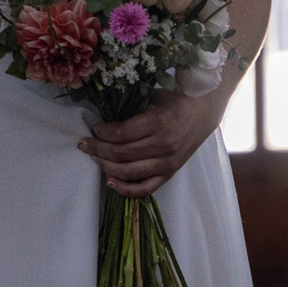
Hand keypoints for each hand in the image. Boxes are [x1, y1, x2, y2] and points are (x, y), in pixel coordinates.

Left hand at [81, 91, 222, 198]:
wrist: (202, 113)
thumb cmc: (174, 102)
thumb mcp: (152, 97)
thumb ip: (130, 109)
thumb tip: (101, 119)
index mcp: (158, 123)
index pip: (121, 133)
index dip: (102, 132)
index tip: (94, 127)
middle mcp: (163, 145)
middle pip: (120, 153)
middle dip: (97, 148)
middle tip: (84, 143)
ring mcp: (167, 163)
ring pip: (128, 171)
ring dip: (105, 166)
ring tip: (93, 157)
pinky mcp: (170, 173)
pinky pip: (145, 188)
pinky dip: (125, 188)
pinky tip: (110, 181)